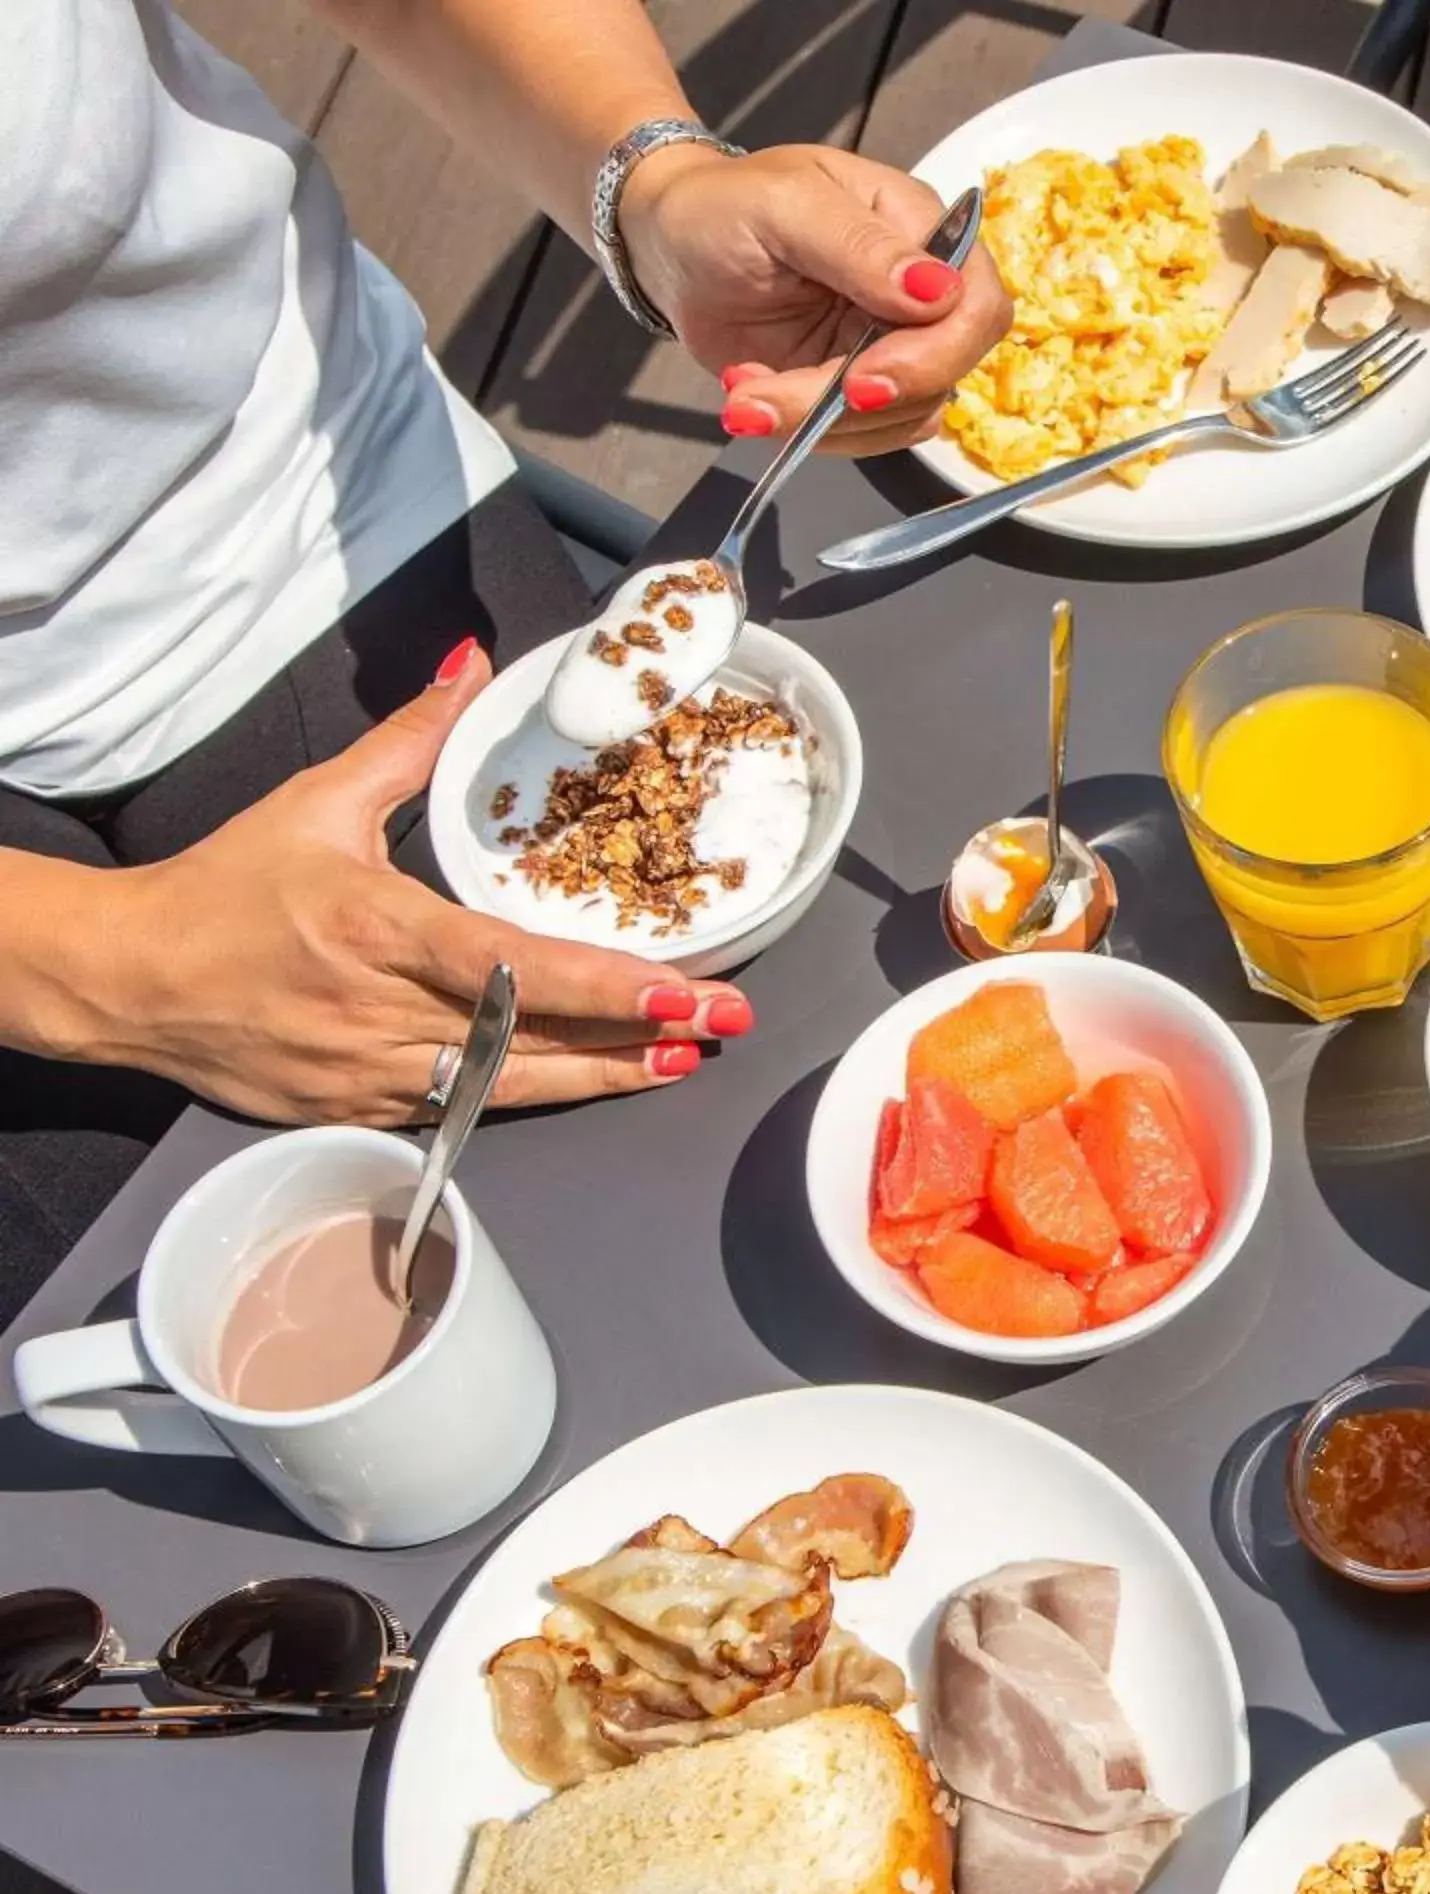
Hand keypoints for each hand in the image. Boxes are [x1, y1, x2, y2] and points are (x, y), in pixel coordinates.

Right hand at [79, 646, 747, 1121]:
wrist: (128, 981)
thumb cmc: (226, 889)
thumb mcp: (320, 802)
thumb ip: (411, 740)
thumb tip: (469, 664)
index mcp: (381, 930)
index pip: (516, 969)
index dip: (608, 989)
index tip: (683, 993)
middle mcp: (385, 1012)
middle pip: (534, 1037)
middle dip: (637, 1037)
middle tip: (720, 1027)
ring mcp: (373, 1073)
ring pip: (512, 1087)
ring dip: (603, 1078)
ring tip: (680, 1062)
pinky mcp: (360, 1111)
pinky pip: (464, 1109)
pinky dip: (534, 1094)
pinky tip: (595, 1081)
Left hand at [620, 142, 1012, 454]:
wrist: (670, 249)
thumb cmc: (722, 206)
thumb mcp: (783, 207)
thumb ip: (860, 245)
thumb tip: (939, 290)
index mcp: (920, 230)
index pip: (977, 305)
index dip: (935, 354)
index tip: (862, 379)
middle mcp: (922, 294)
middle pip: (946, 373)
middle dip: (862, 401)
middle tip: (776, 398)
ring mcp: (895, 346)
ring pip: (905, 416)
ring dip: (821, 422)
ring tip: (746, 393)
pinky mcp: (862, 389)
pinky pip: (868, 436)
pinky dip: (809, 432)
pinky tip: (755, 397)